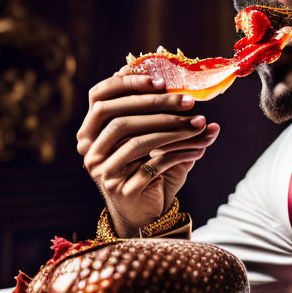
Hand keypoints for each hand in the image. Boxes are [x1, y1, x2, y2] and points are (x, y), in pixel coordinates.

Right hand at [76, 69, 219, 236]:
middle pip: (119, 119)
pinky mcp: (121, 189)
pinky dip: (180, 154)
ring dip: (173, 130)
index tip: (162, 82)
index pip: (100, 96)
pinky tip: (199, 149)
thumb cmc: (152, 167)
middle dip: (158, 106)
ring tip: (200, 125)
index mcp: (92, 130)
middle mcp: (91, 150)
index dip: (128, 84)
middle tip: (190, 102)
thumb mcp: (156, 136)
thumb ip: (165, 113)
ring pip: (137, 142)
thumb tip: (192, 93)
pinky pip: (153, 165)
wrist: (149, 210)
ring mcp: (103, 171)